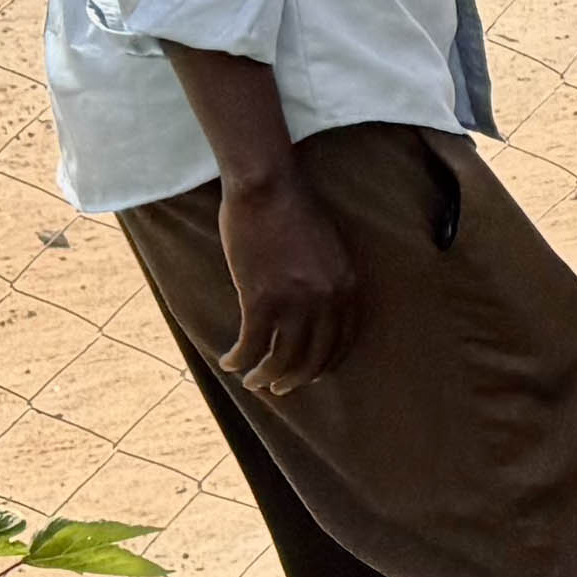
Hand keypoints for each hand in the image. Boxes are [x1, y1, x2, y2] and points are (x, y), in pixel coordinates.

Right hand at [210, 161, 361, 395]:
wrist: (268, 188)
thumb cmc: (294, 212)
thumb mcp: (329, 249)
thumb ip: (328, 279)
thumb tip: (315, 307)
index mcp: (348, 286)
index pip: (344, 339)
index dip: (326, 362)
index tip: (312, 373)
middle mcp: (328, 299)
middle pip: (316, 356)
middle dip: (297, 378)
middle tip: (280, 388)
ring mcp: (295, 302)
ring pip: (282, 358)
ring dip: (266, 377)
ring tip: (253, 382)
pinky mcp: (260, 299)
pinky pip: (251, 344)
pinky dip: (239, 358)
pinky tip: (228, 362)